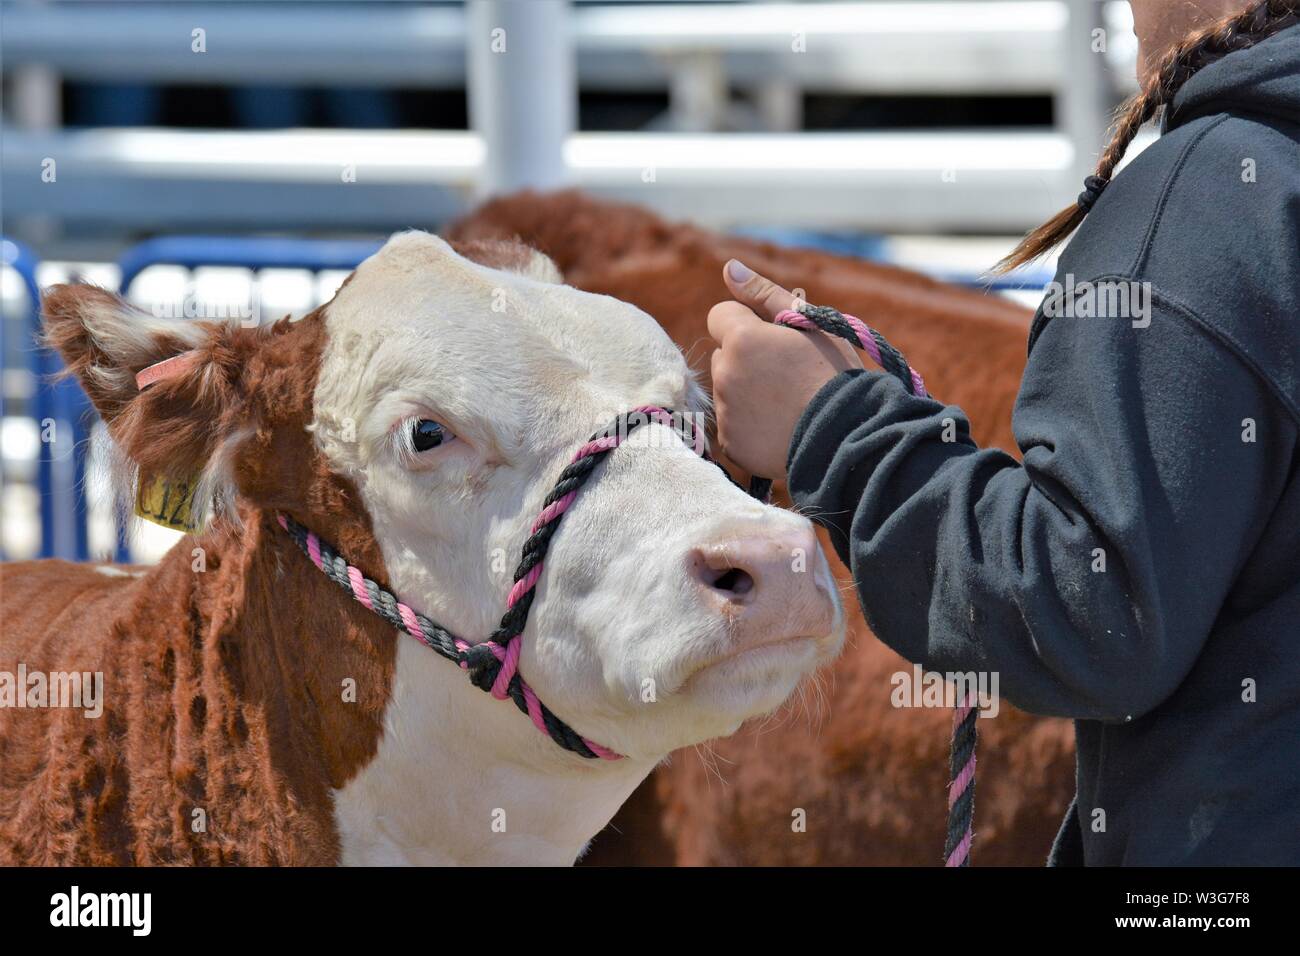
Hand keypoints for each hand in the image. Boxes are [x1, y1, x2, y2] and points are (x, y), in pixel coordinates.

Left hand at [707, 259, 861, 480]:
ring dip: (747, 392)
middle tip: (785, 374)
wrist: (848, 436)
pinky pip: (732, 426)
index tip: (771, 338)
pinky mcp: (731, 444)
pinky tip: (779, 427)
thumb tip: (730, 267)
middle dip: (745, 359)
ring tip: (786, 403)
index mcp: (742, 339)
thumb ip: (765, 294)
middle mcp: (725, 374)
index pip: (720, 315)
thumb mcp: (810, 324)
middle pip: (722, 356)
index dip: (745, 323)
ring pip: (727, 391)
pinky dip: (750, 426)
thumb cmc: (835, 374)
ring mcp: (726, 412)